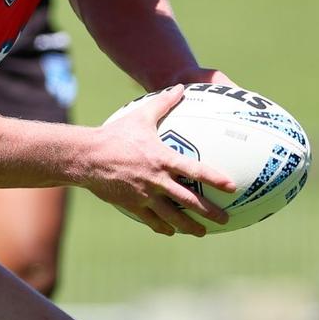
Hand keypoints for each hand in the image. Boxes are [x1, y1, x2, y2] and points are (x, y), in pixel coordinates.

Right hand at [87, 85, 235, 236]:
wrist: (87, 157)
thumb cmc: (115, 134)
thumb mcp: (140, 115)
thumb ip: (163, 103)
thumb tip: (180, 87)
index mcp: (162, 159)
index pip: (195, 171)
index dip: (215, 178)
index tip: (232, 187)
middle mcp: (157, 180)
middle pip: (189, 201)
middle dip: (209, 212)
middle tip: (225, 220)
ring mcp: (144, 195)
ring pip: (172, 216)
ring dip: (189, 226)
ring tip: (201, 232)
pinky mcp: (132, 205)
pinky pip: (151, 220)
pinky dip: (163, 226)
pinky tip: (170, 231)